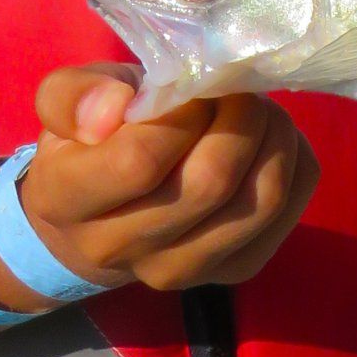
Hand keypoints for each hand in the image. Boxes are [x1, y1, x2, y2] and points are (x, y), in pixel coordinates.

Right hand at [18, 64, 317, 291]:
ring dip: (273, 135)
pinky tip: (268, 140)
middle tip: (234, 89)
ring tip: (255, 109)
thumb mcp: (63, 103)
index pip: (140, 161)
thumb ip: (75, 94)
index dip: (181, 112)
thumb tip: (116, 106)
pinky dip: (293, 160)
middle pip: (211, 182)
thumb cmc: (88, 144)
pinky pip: (290, 207)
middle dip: (239, 116)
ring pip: (261, 199)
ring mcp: (183, 270)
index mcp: (67, 201)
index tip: (190, 86)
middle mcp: (121, 249)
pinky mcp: (235, 270)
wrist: (100, 219)